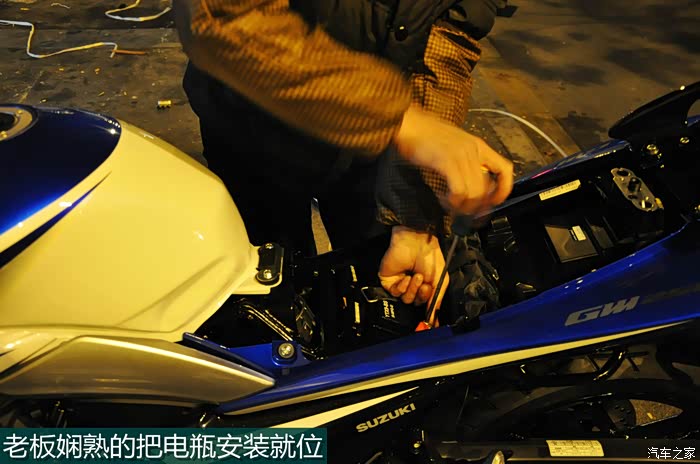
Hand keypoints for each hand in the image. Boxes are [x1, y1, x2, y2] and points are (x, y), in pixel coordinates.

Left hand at [378, 226, 447, 313]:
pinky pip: (395, 292)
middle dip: (421, 295)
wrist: (417, 243)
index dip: (428, 312)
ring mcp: (400, 283)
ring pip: (405, 299)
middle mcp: (413, 286)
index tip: (432, 321)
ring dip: (412, 289)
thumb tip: (434, 319)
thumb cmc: (431, 258)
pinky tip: (405, 276)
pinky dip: (402, 286)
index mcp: (425, 286)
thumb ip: (436, 300)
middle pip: (415, 303)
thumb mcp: (440, 280)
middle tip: (424, 284)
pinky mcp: (389, 280)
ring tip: (415, 275)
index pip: (425, 304)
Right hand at [393, 106, 513, 214]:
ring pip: (474, 193)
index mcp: (479, 146)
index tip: (493, 202)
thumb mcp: (454, 145)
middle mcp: (474, 151)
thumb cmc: (425, 135)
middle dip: (477, 206)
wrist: (409, 124)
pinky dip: (454, 201)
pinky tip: (444, 199)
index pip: (505, 169)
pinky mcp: (447, 162)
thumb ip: (466, 161)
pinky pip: (459, 191)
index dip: (503, 189)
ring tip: (452, 206)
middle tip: (466, 212)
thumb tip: (471, 185)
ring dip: (464, 206)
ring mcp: (461, 156)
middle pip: (487, 189)